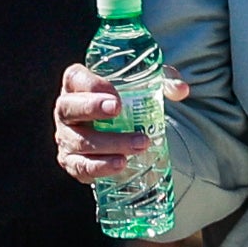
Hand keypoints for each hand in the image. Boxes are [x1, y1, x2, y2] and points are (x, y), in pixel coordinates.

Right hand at [55, 62, 186, 180]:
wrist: (118, 133)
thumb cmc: (128, 103)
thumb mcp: (145, 86)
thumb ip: (164, 82)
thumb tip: (181, 90)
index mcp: (77, 85)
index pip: (76, 79)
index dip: (92, 84)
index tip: (116, 94)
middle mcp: (66, 110)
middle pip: (68, 107)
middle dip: (92, 108)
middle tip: (119, 111)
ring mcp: (66, 138)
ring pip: (80, 141)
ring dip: (109, 143)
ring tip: (139, 144)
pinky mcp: (72, 161)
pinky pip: (80, 167)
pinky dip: (99, 167)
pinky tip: (120, 164)